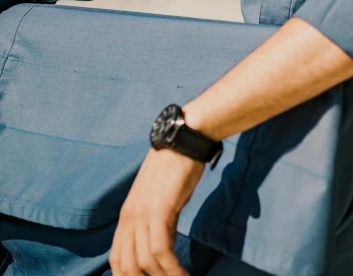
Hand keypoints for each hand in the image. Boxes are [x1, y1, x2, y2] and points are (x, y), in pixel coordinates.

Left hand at [109, 147, 204, 275]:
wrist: (182, 140)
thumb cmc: (174, 167)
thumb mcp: (158, 198)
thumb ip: (155, 222)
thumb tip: (161, 246)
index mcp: (127, 215)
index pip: (116, 259)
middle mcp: (130, 217)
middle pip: (126, 266)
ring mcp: (143, 214)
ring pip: (144, 262)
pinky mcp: (159, 209)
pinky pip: (160, 250)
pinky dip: (172, 268)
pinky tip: (184, 274)